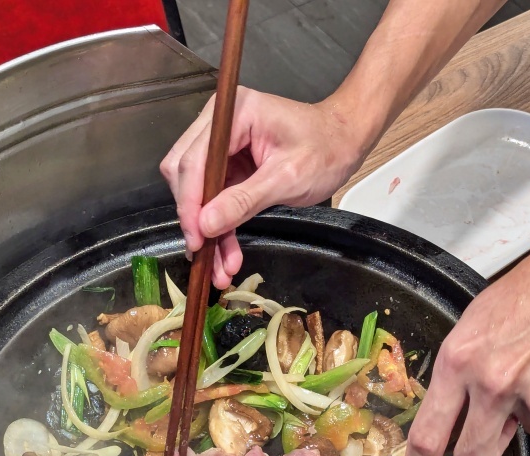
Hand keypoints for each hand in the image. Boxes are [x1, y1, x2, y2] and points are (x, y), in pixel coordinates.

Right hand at [160, 87, 370, 287]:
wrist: (344, 142)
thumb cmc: (326, 149)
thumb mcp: (287, 178)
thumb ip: (243, 201)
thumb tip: (206, 224)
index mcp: (234, 113)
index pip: (194, 160)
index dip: (190, 202)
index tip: (195, 238)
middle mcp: (220, 124)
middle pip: (185, 174)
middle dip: (194, 219)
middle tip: (203, 255)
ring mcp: (223, 146)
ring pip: (197, 192)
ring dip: (206, 230)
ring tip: (218, 268)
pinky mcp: (229, 166)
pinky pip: (214, 200)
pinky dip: (219, 227)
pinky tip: (226, 255)